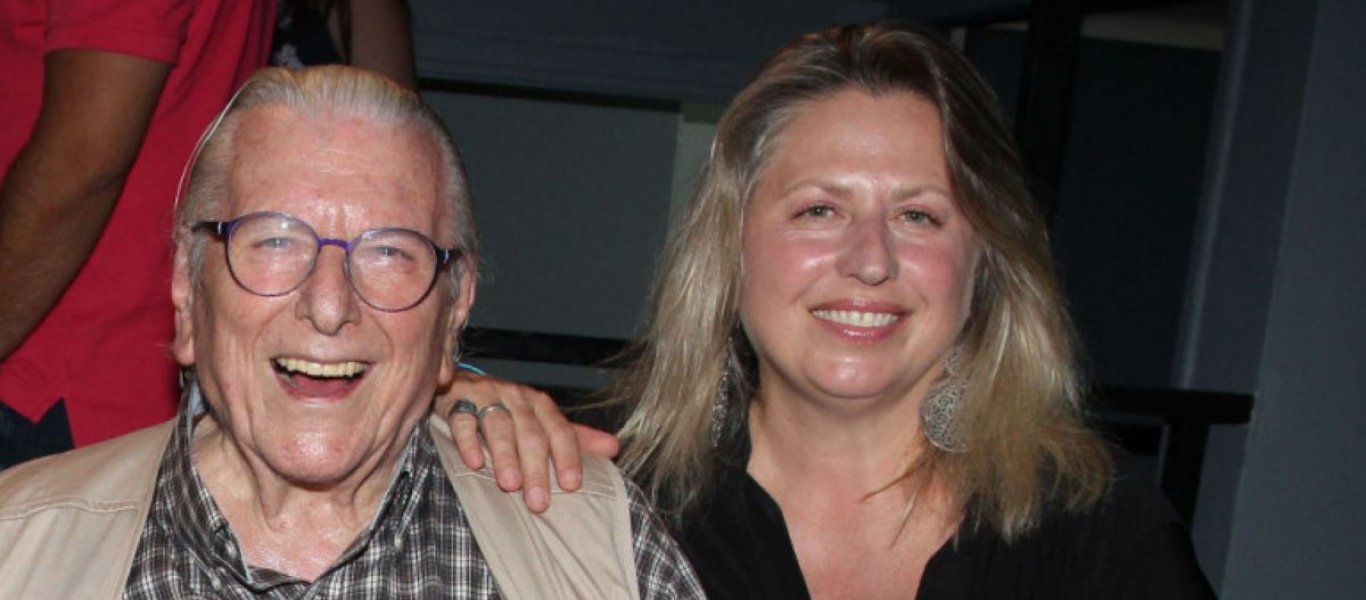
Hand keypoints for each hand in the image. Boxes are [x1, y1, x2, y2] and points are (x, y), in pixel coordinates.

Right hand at [437, 369, 619, 512]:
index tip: (572, 485)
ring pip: (499, 426)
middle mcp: (517, 398)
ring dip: (504, 456)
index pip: (560, 430)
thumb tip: (615, 448)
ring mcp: (486, 397)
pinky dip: (468, 441)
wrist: (463, 385)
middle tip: (538, 502)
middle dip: (536, 468)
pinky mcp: (457, 402)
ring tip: (509, 484)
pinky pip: (462, 420)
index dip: (568, 457)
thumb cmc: (510, 411)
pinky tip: (472, 463)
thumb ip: (576, 437)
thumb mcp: (544, 421)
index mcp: (541, 404)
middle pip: (531, 433)